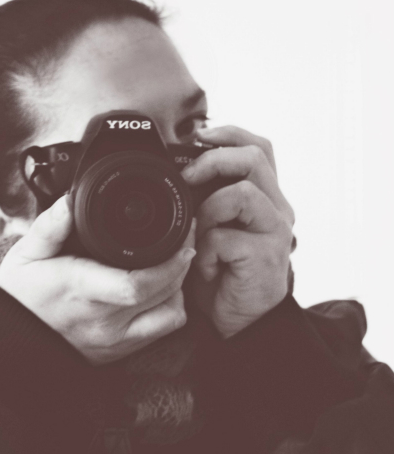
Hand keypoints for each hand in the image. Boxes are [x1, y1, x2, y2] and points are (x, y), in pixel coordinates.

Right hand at [0, 196, 195, 364]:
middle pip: (162, 293)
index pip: (136, 284)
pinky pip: (163, 330)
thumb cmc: (21, 296)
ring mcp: (115, 338)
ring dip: (179, 285)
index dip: (170, 262)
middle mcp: (103, 319)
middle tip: (185, 239)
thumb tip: (70, 201)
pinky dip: (172, 307)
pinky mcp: (121, 350)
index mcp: (81, 290)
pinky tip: (162, 290)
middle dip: (182, 263)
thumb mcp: (26, 254)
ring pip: (170, 313)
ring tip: (174, 263)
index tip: (182, 238)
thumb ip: (50, 226)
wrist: (14, 342)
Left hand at [181, 126, 293, 338]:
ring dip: (209, 209)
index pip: (258, 148)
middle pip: (256, 158)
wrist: (236, 318)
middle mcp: (276, 209)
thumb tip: (178, 173)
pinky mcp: (266, 256)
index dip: (229, 135)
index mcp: (264, 196)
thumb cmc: (220, 270)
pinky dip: (207, 250)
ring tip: (198, 232)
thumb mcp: (210, 227)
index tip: (198, 137)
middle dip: (214, 159)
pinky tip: (206, 266)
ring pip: (244, 193)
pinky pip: (227, 238)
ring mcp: (275, 232)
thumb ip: (204, 200)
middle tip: (188, 176)